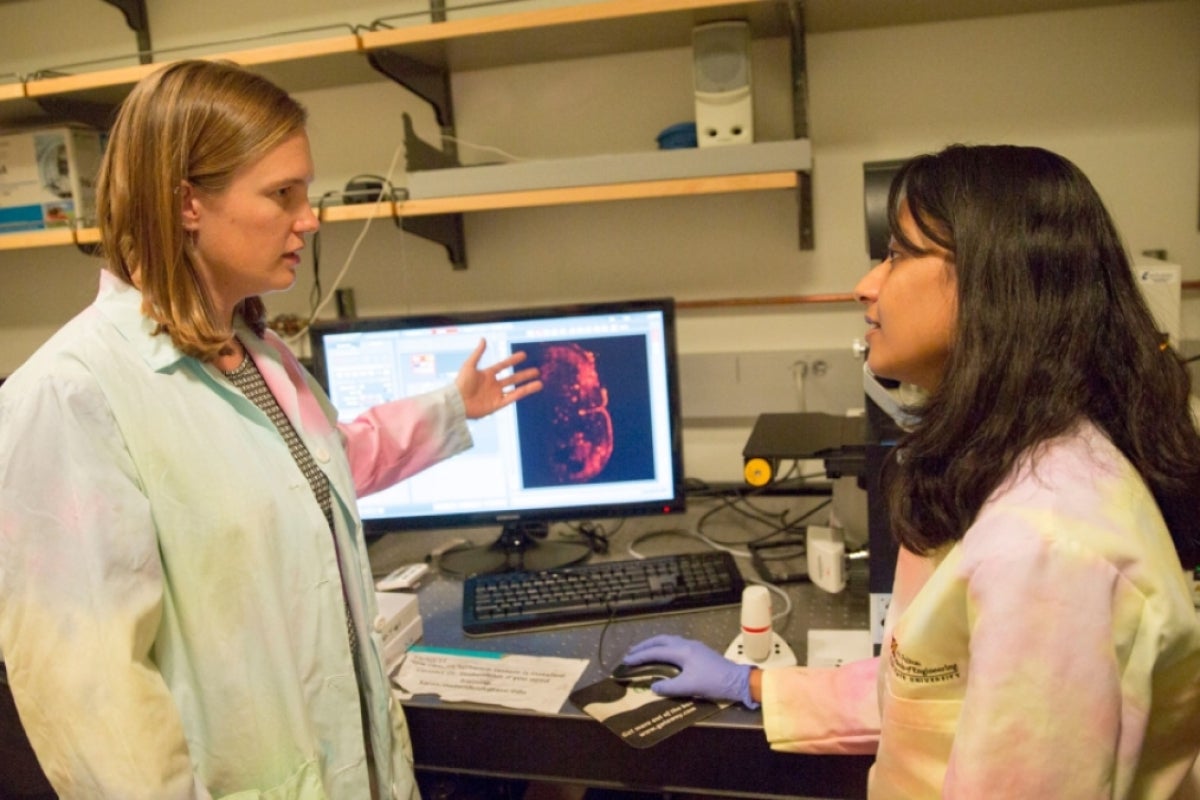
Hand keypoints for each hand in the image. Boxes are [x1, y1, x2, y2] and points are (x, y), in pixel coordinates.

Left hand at [454, 339, 542, 419]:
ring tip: (540, 382)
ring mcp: (496, 395)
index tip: (524, 355)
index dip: (512, 360)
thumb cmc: (460, 383)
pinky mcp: (497, 405)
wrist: (457, 402)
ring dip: (528, 386)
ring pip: (515, 389)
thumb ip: (478, 353)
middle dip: (524, 375)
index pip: (503, 365)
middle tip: (536, 370)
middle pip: (512, 378)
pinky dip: (523, 393)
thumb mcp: (469, 365)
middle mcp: (492, 385)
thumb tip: (483, 339)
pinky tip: (532, 388)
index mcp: (486, 374)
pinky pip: (512, 397)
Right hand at [622, 635, 756, 707]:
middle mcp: (686, 644)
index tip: (626, 661)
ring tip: (645, 652)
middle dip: (645, 646)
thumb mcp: (689, 687)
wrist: (737, 681)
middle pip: (661, 640)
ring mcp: (694, 646)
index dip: (640, 656)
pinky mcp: (699, 651)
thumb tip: (653, 687)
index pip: (656, 652)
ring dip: (655, 645)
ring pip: (669, 640)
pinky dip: (665, 648)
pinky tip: (664, 656)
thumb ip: (669, 688)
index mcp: (682, 651)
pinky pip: (676, 644)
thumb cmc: (713, 682)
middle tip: (631, 652)